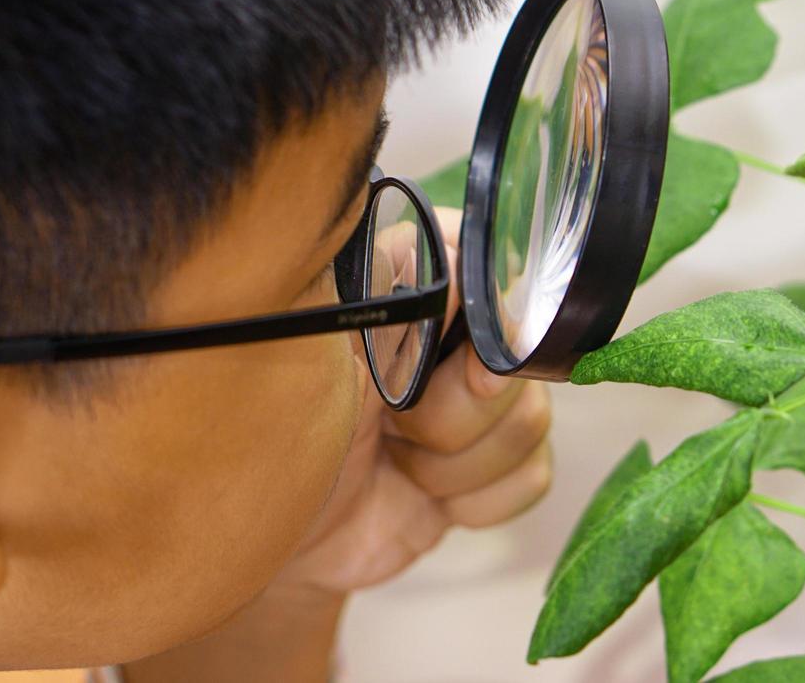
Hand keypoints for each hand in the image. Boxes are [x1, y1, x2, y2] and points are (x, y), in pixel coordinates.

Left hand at [271, 207, 553, 594]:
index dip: (480, 319)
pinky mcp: (491, 467)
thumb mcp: (320, 357)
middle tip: (390, 428)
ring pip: (531, 420)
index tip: (438, 366)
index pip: (489, 265)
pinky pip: (533, 477)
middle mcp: (456, 337)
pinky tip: (427, 500)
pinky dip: (477, 500)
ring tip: (396, 464)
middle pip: (520, 357)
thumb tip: (459, 265)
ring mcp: (479, 404)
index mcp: (412, 287)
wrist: (272, 538)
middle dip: (453, 413)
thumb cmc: (272, 434)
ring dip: (456, 464)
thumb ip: (387, 302)